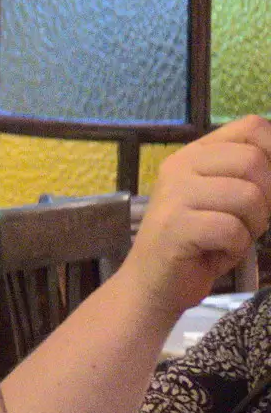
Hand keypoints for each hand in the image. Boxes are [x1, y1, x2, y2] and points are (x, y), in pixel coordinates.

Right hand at [119, 116, 270, 316]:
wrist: (153, 285)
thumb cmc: (198, 243)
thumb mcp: (226, 200)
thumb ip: (251, 176)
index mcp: (195, 154)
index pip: (253, 127)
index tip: (268, 187)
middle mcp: (180, 166)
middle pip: (255, 161)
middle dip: (266, 198)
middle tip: (246, 222)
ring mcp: (174, 195)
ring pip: (249, 196)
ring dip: (252, 226)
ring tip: (230, 239)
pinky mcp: (174, 226)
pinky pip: (232, 229)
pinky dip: (235, 247)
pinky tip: (215, 253)